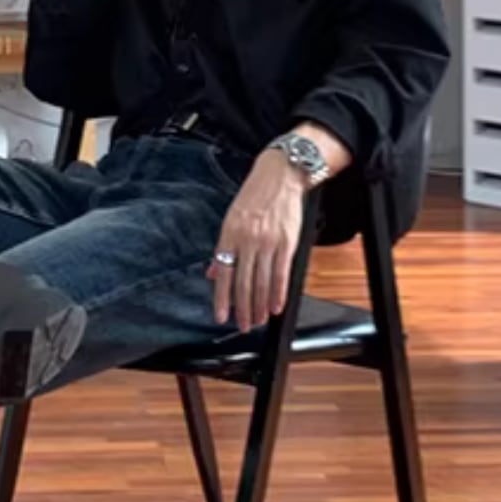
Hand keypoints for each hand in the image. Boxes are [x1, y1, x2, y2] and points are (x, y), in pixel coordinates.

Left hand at [208, 150, 308, 332]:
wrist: (281, 175)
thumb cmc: (255, 197)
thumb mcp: (231, 219)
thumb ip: (223, 249)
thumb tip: (213, 273)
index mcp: (229, 234)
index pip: (223, 273)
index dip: (222, 299)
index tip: (221, 317)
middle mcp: (247, 240)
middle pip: (243, 283)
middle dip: (242, 309)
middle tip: (243, 326)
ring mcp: (268, 242)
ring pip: (262, 282)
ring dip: (259, 306)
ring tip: (257, 321)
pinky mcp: (287, 243)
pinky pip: (281, 274)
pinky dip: (278, 294)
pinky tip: (275, 307)